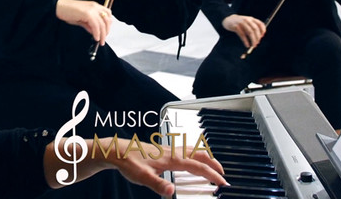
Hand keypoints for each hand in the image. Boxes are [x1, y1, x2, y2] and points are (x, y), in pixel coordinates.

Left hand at [45, 138, 227, 195]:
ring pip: (193, 150)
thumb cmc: (128, 162)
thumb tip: (171, 191)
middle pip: (200, 154)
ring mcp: (169, 150)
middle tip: (224, 175)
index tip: (223, 183)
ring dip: (206, 158)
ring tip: (213, 167)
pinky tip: (192, 162)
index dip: (212, 175)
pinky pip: (186, 151)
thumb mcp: (142, 177)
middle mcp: (173, 152)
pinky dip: (196, 156)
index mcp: (171, 159)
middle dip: (214, 164)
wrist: (116, 150)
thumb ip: (158, 184)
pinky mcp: (164, 151)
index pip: (198, 166)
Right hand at [56, 0, 112, 45]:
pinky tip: (95, 38)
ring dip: (102, 34)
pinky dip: (97, 33)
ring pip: (102, 24)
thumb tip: (94, 32)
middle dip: (106, 31)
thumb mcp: (81, 19)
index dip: (109, 23)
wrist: (58, 7)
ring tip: (100, 41)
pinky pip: (96, 26)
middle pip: (106, 20)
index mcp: (94, 6)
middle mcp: (95, 6)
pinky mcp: (88, 14)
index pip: (107, 13)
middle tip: (103, 39)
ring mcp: (92, 9)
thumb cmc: (67, 11)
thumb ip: (89, 24)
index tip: (106, 31)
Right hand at [222, 14, 265, 48]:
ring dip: (253, 40)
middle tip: (257, 43)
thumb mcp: (247, 22)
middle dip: (257, 37)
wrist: (228, 19)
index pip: (260, 23)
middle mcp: (247, 20)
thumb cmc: (239, 22)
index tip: (262, 36)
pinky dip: (246, 41)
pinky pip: (242, 35)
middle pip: (255, 29)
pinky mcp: (236, 27)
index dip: (262, 30)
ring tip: (253, 45)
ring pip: (250, 32)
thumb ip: (253, 27)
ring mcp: (241, 23)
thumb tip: (260, 37)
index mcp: (251, 18)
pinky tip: (247, 45)